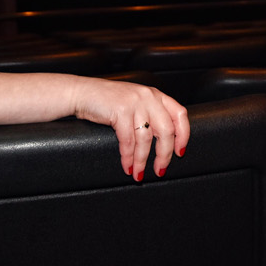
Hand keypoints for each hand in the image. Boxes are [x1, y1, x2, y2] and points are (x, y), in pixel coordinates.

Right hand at [72, 78, 190, 180]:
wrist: (83, 93)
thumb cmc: (108, 101)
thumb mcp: (136, 102)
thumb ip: (151, 114)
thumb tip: (165, 142)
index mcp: (156, 95)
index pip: (180, 115)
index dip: (183, 135)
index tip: (180, 152)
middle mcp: (148, 97)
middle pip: (166, 130)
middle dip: (164, 155)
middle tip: (159, 170)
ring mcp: (135, 102)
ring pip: (146, 139)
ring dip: (142, 160)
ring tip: (138, 173)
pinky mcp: (120, 110)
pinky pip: (128, 141)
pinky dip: (128, 157)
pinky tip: (127, 166)